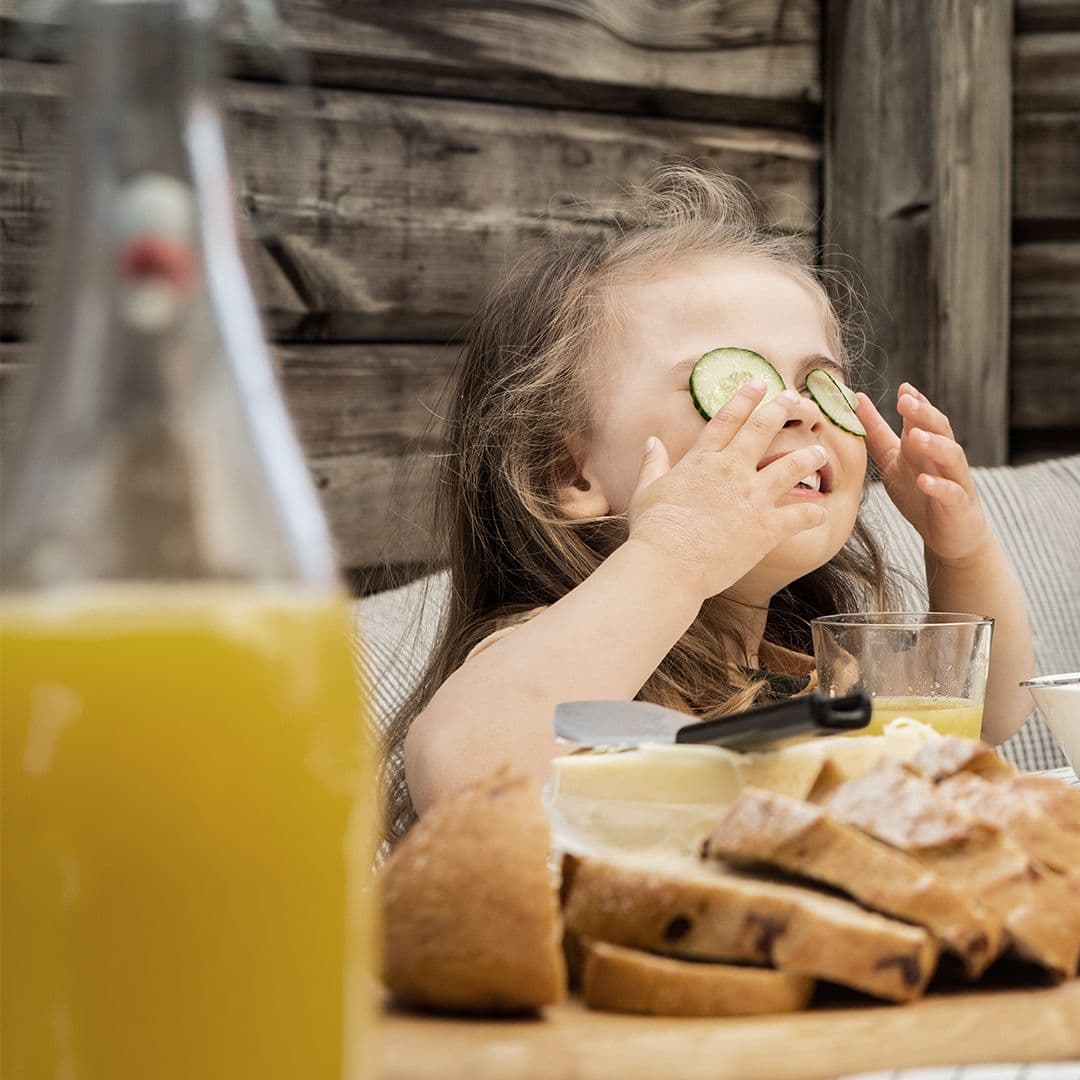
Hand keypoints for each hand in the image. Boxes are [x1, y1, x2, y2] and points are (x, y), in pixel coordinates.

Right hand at [628, 380, 827, 598]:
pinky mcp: (767, 527)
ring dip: (809, 456)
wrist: (668, 565)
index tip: (759, 383)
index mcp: (702, 461)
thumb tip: (651, 441)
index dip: (745, 397)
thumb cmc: (653, 531)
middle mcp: (731, 471)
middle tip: (796, 399)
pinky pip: (802, 515)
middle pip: (763, 429)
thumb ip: (652, 464)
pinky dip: (815, 513)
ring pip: (793, 465)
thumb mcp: (646, 491)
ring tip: (820, 452)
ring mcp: (752, 497)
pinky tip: (822, 512)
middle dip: (782, 409)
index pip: (727, 419)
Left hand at [856, 384, 991, 564]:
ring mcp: (955, 481)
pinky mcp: (959, 507)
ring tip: (916, 436)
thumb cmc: (919, 494)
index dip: (916, 403)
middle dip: (924, 414)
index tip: (903, 388)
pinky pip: (952, 493)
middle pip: (940, 430)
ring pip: (951, 457)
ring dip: (935, 445)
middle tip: (905, 402)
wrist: (948, 536)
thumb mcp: (893, 460)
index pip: (924, 419)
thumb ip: (877, 433)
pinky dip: (939, 486)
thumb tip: (857, 400)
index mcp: (927, 447)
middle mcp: (944, 459)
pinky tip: (924, 481)